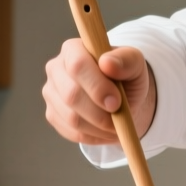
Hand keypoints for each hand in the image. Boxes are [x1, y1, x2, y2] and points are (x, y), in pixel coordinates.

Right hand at [42, 38, 157, 143]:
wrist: (121, 97)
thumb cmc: (126, 76)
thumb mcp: (135, 64)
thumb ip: (126, 60)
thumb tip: (107, 63)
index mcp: (73, 49)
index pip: (77, 66)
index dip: (96, 87)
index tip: (116, 102)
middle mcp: (56, 68)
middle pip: (71, 95)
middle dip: (100, 113)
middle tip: (120, 119)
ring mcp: (51, 93)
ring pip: (71, 118)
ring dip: (99, 128)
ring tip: (118, 126)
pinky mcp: (53, 114)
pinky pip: (71, 132)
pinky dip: (94, 136)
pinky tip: (107, 131)